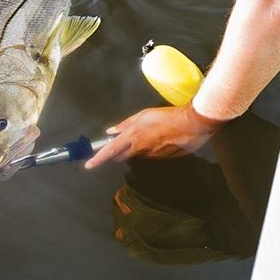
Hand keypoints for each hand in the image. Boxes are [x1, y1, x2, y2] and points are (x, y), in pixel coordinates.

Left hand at [85, 104, 224, 168]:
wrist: (191, 125)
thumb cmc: (167, 116)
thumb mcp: (143, 115)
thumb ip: (126, 124)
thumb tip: (111, 131)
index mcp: (133, 137)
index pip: (110, 151)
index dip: (98, 159)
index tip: (88, 164)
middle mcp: (140, 150)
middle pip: (121, 156)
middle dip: (114, 153)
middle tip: (114, 145)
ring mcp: (151, 157)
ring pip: (136, 155)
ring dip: (134, 148)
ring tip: (145, 134)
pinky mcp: (161, 160)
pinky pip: (149, 155)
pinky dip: (147, 148)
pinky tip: (157, 138)